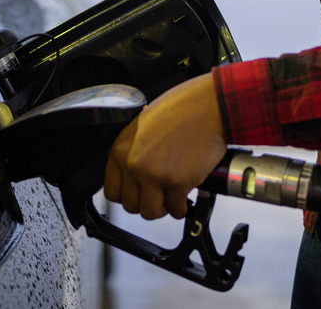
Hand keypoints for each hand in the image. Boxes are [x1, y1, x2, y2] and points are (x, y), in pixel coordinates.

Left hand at [102, 73, 228, 220]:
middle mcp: (133, 164)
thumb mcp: (143, 126)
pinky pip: (176, 210)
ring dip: (163, 208)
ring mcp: (154, 175)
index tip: (139, 193)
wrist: (209, 107)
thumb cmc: (183, 109)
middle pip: (131, 205)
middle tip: (160, 194)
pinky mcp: (177, 183)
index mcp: (121, 149)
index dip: (129, 195)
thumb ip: (134, 151)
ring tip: (172, 197)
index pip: (112, 192)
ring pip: (150, 212)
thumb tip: (134, 173)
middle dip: (147, 202)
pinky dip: (182, 207)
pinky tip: (186, 195)